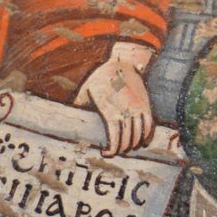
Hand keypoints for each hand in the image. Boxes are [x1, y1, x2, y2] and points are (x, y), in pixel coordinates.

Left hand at [76, 41, 155, 156]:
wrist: (122, 63)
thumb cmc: (100, 78)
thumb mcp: (86, 90)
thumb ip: (79, 105)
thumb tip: (67, 116)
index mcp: (110, 108)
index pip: (114, 134)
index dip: (113, 147)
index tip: (106, 153)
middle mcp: (125, 109)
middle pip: (127, 137)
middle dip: (122, 148)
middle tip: (116, 153)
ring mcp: (137, 107)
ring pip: (139, 133)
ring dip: (134, 144)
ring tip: (128, 149)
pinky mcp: (145, 104)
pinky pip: (149, 124)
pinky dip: (147, 136)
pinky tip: (143, 142)